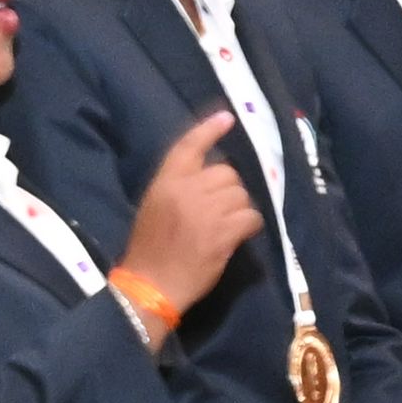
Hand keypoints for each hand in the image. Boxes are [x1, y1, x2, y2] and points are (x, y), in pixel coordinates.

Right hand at [119, 109, 261, 314]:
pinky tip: (240, 235)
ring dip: (240, 209)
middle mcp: (186, 190)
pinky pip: (251, 217)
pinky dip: (250, 225)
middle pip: (227, 173)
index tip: (227, 117)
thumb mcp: (154, 207)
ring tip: (226, 226)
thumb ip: (178, 187)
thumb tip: (211, 176)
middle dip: (229, 190)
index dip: (209, 129)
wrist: (150, 285)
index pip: (189, 146)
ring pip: (241, 194)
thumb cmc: (150, 249)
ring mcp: (206, 211)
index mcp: (165, 182)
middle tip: (220, 211)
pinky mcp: (223, 232)